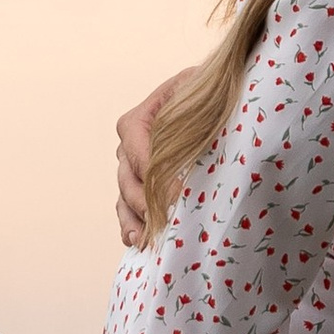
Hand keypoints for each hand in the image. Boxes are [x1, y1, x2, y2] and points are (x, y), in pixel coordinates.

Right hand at [115, 72, 191, 246]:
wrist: (209, 102)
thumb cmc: (203, 94)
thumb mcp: (198, 92)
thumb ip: (191, 110)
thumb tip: (197, 138)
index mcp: (137, 121)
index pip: (140, 152)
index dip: (156, 176)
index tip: (178, 196)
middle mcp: (128, 146)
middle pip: (129, 179)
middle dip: (145, 203)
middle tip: (165, 222)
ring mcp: (130, 168)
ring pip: (125, 198)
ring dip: (133, 220)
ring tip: (142, 240)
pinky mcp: (139, 185)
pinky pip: (128, 208)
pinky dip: (132, 225)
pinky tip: (137, 241)